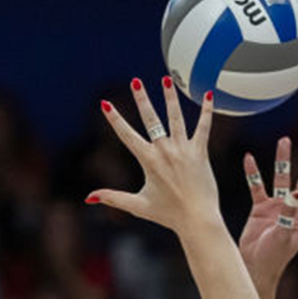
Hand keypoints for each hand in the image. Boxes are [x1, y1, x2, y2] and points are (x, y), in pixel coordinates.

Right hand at [88, 76, 219, 231]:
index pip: (127, 135)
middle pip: (151, 119)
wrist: (197, 219)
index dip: (114, 118)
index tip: (105, 104)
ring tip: (166, 79)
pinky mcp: (201, 152)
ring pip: (176, 117)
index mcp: (148, 161)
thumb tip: (89, 197)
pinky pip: (204, 127)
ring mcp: (184, 150)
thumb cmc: (168, 214)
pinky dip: (207, 111)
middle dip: (142, 99)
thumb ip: (113, 198)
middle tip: (136, 81)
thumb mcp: (137, 205)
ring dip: (170, 97)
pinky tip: (208, 95)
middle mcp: (165, 151)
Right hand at [239, 137, 297, 298]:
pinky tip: (249, 158)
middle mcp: (294, 208)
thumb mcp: (283, 237)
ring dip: (283, 159)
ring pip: (281, 177)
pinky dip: (253, 173)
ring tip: (284, 140)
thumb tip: (292, 195)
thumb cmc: (273, 258)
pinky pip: (256, 186)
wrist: (254, 267)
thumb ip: (287, 216)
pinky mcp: (260, 208)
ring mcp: (277, 206)